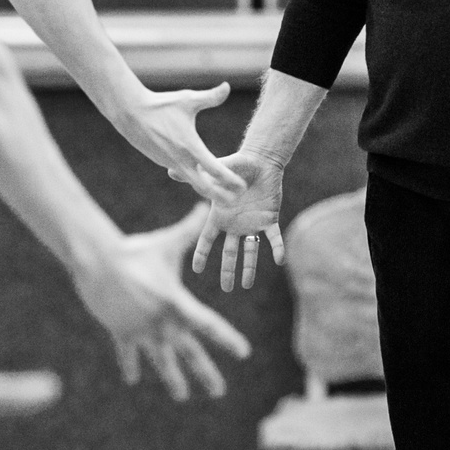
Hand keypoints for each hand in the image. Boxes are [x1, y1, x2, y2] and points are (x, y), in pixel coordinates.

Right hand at [73, 204, 253, 399]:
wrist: (98, 262)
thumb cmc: (135, 251)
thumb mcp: (167, 243)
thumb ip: (189, 229)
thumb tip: (206, 204)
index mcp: (177, 303)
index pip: (210, 326)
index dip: (228, 340)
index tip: (243, 353)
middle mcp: (162, 322)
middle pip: (189, 353)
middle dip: (205, 373)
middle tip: (219, 392)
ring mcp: (141, 330)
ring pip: (161, 361)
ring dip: (172, 379)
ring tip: (181, 396)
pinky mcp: (121, 332)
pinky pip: (128, 353)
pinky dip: (130, 365)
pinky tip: (133, 380)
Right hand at [116, 82, 245, 200]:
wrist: (130, 113)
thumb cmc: (161, 104)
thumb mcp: (187, 99)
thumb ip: (210, 97)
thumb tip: (227, 86)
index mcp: (190, 147)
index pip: (214, 169)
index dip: (230, 180)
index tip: (243, 186)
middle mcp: (180, 160)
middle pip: (204, 187)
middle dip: (220, 195)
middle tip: (237, 200)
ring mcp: (170, 163)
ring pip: (192, 182)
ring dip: (208, 190)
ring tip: (225, 196)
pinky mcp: (164, 162)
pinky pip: (183, 175)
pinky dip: (195, 181)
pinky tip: (205, 183)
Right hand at [191, 152, 285, 291]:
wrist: (261, 160)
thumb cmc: (237, 164)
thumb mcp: (216, 172)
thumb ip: (197, 176)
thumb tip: (171, 170)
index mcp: (220, 216)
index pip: (207, 239)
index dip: (202, 254)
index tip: (197, 270)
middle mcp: (235, 224)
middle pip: (229, 253)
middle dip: (227, 271)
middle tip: (226, 290)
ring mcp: (253, 223)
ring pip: (250, 251)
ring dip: (249, 268)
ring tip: (246, 285)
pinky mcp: (270, 219)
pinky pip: (274, 238)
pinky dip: (278, 248)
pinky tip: (279, 260)